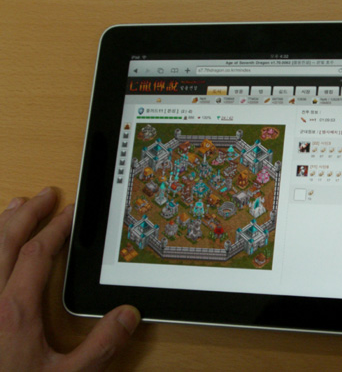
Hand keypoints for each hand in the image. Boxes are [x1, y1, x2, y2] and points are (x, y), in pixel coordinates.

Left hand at [0, 187, 140, 370]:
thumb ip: (99, 347)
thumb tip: (127, 316)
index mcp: (13, 311)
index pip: (36, 253)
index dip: (55, 228)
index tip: (69, 213)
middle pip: (4, 242)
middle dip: (26, 214)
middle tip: (43, 195)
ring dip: (1, 224)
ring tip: (14, 206)